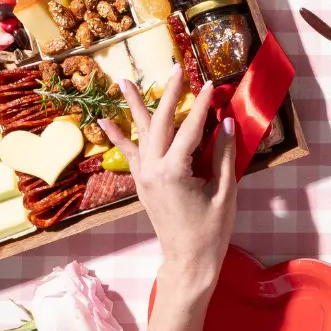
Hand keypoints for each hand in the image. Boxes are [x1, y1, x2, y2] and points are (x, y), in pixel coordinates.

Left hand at [99, 66, 236, 301]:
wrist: (188, 261)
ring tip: (123, 81)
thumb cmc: (211, 231)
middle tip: (176, 69)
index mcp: (175, 172)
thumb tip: (225, 122)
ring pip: (139, 133)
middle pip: (161, 123)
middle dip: (169, 94)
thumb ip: (224, 156)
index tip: (212, 84)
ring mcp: (143, 176)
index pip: (191, 129)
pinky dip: (118, 137)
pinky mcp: (142, 183)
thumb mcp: (224, 192)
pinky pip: (129, 154)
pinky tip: (104, 121)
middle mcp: (153, 170)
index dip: (203, 105)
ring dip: (134, 105)